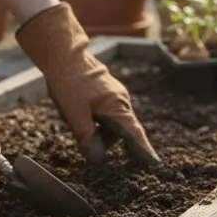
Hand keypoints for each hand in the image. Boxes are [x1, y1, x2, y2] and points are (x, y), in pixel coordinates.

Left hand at [15, 4, 158, 165]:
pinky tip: (78, 115)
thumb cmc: (69, 80)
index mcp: (117, 106)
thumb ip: (86, 136)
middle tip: (86, 144)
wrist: (63, 54)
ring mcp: (114, 97)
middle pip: (119, 132)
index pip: (133, 133)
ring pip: (109, 124)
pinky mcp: (105, 94)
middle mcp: (120, 102)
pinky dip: (94, 121)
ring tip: (75, 120)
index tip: (153, 163)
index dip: (143, 149)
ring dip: (96, 130)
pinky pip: (104, 114)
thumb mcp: (74, 112)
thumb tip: (95, 157)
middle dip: (105, 141)